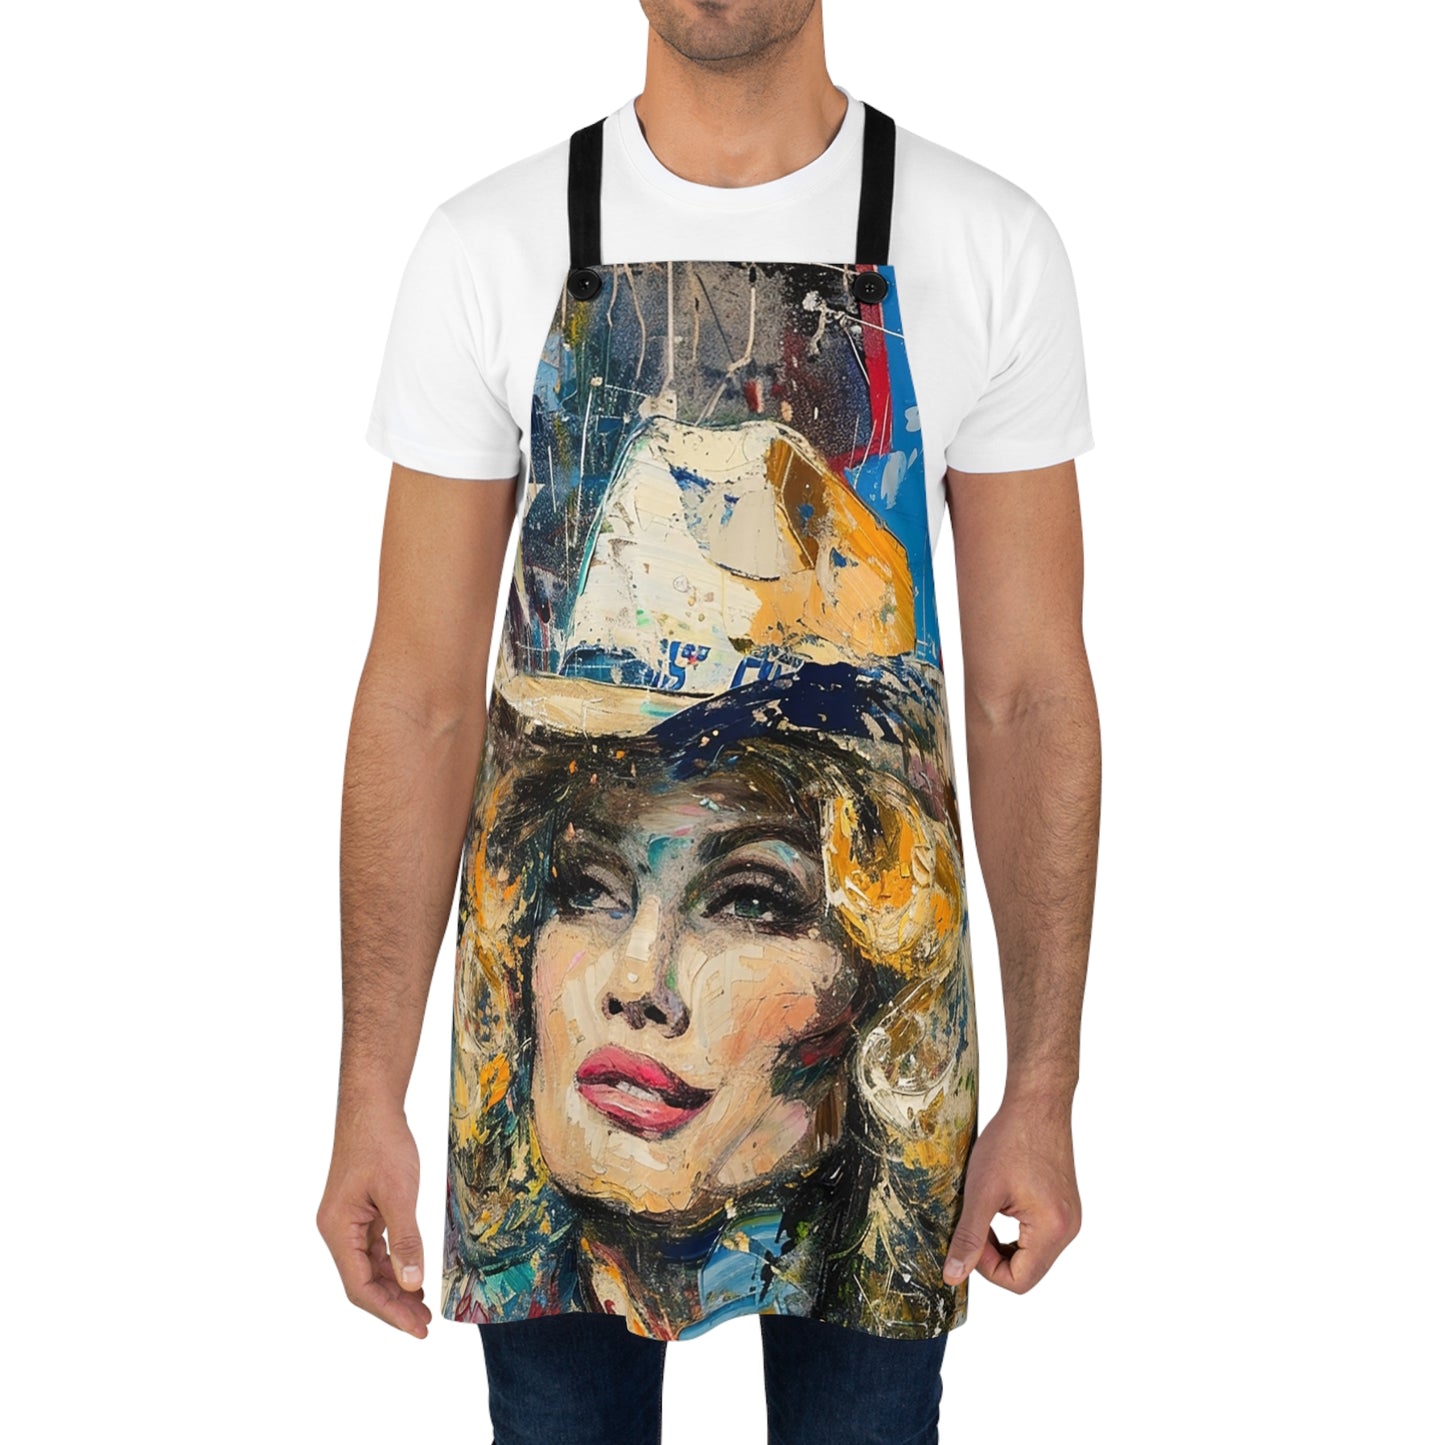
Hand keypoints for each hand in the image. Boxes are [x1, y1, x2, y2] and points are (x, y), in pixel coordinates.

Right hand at [316, 1099, 432, 1337]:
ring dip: (395, 1289)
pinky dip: (394, 1265)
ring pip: (369, 1268)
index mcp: (337, 1230)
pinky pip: (375, 1249)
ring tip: (423, 1308)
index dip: (388, 1311)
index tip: (416, 1328)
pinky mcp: (362, 1211)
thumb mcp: (399, 1193)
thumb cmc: (381, 1143)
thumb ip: (405, 1240)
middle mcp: (337, 1230)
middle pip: (362, 1282)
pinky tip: (414, 1276)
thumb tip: (412, 1283)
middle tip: (425, 1325)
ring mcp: (348, 1221)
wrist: (372, 1105)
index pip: (359, 1287)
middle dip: (393, 1306)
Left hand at [943, 1089, 1081, 1291]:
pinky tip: (1001, 1204)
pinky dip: (1016, 1230)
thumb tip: (953, 1276)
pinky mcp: (1064, 1207)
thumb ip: (968, 1237)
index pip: (1020, 1282)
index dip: (987, 1268)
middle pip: (1028, 1271)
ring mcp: (1069, 1218)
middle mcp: (1069, 1230)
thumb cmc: (1011, 1140)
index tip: (970, 1238)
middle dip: (994, 1255)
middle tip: (975, 1224)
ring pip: (1032, 1254)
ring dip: (1004, 1242)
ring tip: (986, 1211)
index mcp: (1053, 1231)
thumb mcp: (982, 1191)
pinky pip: (1039, 1235)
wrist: (1037, 1103)